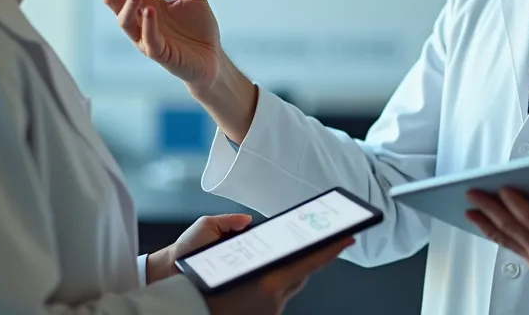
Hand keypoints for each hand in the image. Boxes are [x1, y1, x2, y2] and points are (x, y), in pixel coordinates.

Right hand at [85, 0, 222, 88]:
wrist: (213, 59)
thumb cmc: (197, 30)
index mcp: (144, 4)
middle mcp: (139, 20)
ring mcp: (147, 38)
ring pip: (124, 22)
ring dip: (128, 6)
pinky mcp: (161, 54)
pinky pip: (148, 41)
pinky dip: (147, 26)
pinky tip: (149, 11)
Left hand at [147, 214, 253, 282]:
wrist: (172, 266)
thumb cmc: (187, 245)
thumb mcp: (207, 224)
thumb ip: (227, 219)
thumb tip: (248, 219)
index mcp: (231, 237)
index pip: (251, 236)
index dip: (260, 236)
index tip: (266, 238)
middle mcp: (233, 253)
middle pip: (253, 251)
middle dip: (258, 250)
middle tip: (260, 250)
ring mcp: (230, 268)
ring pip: (248, 266)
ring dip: (250, 263)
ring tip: (251, 261)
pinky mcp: (226, 281)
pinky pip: (238, 279)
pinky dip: (240, 275)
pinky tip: (241, 272)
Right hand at [203, 237, 353, 314]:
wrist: (180, 310)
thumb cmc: (191, 278)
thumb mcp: (206, 239)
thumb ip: (231, 225)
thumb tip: (247, 223)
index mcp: (266, 283)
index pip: (309, 262)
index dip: (331, 250)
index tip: (348, 238)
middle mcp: (272, 301)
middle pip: (301, 274)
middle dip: (308, 257)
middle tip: (319, 241)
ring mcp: (268, 313)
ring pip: (288, 287)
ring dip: (288, 272)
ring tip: (286, 255)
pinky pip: (275, 298)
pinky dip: (274, 285)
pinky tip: (263, 276)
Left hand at [465, 166, 528, 308]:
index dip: (514, 202)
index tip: (501, 187)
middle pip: (512, 227)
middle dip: (489, 209)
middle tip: (472, 193)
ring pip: (507, 239)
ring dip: (487, 223)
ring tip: (470, 209)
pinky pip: (511, 247)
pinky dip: (496, 234)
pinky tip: (486, 225)